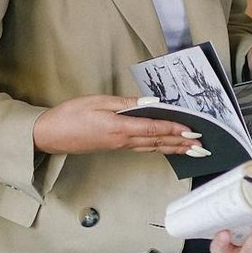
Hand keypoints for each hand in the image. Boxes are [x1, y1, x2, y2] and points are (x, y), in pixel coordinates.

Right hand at [32, 94, 209, 156]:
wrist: (49, 136)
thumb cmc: (69, 116)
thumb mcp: (97, 102)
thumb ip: (126, 104)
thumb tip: (150, 103)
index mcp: (120, 128)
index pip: (154, 129)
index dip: (176, 129)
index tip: (193, 131)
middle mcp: (123, 141)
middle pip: (158, 142)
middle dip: (182, 143)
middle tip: (202, 146)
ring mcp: (120, 146)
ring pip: (153, 147)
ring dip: (174, 148)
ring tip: (191, 150)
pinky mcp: (115, 147)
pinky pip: (143, 148)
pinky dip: (159, 148)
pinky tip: (166, 147)